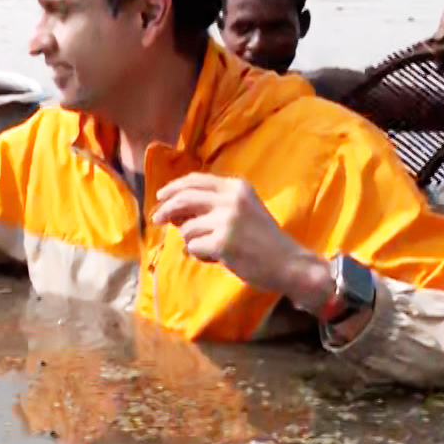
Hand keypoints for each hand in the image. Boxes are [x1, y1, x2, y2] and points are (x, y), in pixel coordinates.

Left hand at [151, 173, 329, 308]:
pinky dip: (199, 255)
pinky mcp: (222, 242)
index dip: (174, 187)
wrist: (287, 262)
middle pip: (184, 198)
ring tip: (211, 248)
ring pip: (187, 228)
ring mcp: (227, 220)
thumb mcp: (242, 210)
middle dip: (166, 209)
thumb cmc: (263, 239)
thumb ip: (213, 205)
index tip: (161, 196)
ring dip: (192, 240)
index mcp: (236, 187)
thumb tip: (173, 212)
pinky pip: (193, 247)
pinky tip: (215, 257)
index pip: (196, 180)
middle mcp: (231, 199)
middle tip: (156, 219)